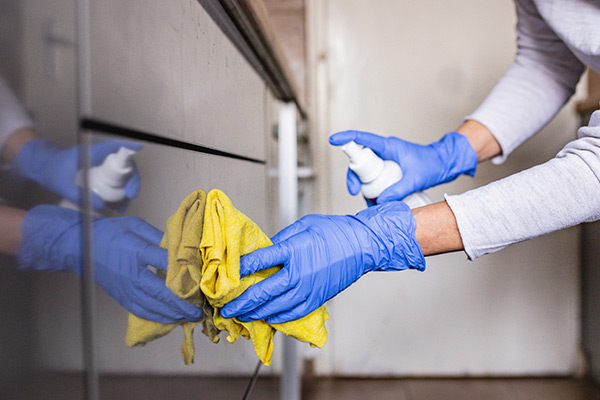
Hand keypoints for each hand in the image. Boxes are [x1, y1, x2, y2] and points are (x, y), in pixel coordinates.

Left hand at [14, 139, 141, 210]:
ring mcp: (102, 164)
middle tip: (131, 195)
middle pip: (124, 163)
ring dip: (128, 188)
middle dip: (132, 179)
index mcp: (91, 152)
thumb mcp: (61, 184)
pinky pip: (116, 180)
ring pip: (122, 173)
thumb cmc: (50, 171)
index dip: (127, 146)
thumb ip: (79, 195)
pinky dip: (120, 191)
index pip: (113, 146)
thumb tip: (102, 205)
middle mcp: (100, 156)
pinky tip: (117, 205)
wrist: (42, 167)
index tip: (139, 147)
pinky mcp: (101, 172)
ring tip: (123, 206)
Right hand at [18, 205, 200, 322]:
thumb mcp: (136, 226)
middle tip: (199, 309)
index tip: (201, 277)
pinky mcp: (122, 298)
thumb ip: (158, 237)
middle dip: (182, 303)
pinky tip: (170, 319)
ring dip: (173, 314)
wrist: (80, 247)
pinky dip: (158, 317)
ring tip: (189, 317)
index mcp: (136, 251)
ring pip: (152, 307)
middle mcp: (131, 274)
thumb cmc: (109, 233)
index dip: (184, 272)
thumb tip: (180, 247)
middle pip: (161, 293)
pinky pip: (142, 311)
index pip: (165, 263)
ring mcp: (125, 289)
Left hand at [220, 201, 424, 322]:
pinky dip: (277, 318)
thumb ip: (281, 240)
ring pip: (275, 308)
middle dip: (241, 302)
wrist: (362, 246)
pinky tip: (266, 318)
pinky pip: (292, 314)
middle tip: (225, 308)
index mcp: (292, 250)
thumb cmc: (334, 231)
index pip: (258, 261)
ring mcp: (308, 289)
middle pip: (262, 292)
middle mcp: (298, 273)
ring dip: (255, 313)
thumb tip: (264, 251)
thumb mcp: (303, 225)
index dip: (238, 269)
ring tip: (241, 316)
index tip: (224, 275)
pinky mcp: (317, 299)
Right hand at [329, 131, 476, 203]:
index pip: (363, 139)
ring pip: (366, 171)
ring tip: (371, 202)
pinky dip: (373, 188)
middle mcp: (384, 151)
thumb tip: (380, 201)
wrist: (444, 164)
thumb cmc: (432, 165)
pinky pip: (374, 177)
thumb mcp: (415, 179)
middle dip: (354, 177)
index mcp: (388, 146)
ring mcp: (385, 160)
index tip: (333, 140)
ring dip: (364, 186)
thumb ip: (398, 190)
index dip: (347, 138)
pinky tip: (378, 201)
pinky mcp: (388, 168)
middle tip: (356, 192)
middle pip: (360, 161)